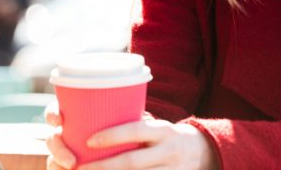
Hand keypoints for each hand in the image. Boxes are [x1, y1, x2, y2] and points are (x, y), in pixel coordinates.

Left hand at [44, 103, 217, 169]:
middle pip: (132, 161)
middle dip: (103, 167)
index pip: (136, 130)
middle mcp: (168, 150)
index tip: (89, 140)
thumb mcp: (156, 126)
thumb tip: (95, 116)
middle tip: (79, 168)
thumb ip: (134, 126)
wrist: (201, 152)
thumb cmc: (166, 136)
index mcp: (163, 130)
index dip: (112, 136)